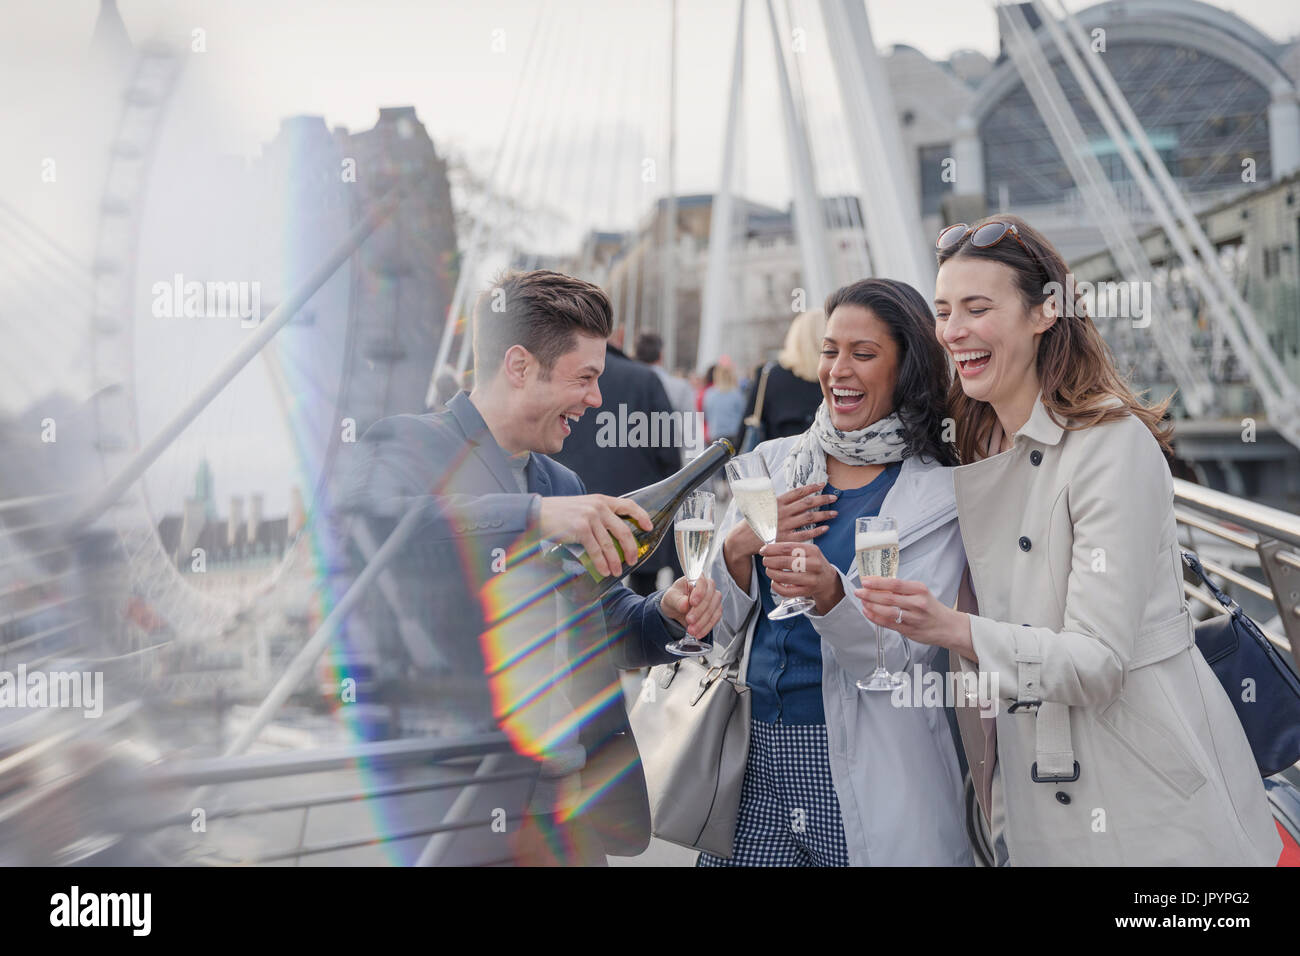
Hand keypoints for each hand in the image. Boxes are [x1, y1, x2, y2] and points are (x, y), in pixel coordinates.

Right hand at [537, 495, 651, 577]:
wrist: (537, 513)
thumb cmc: (559, 514)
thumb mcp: (583, 507)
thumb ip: (599, 516)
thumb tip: (614, 535)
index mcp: (601, 500)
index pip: (629, 505)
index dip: (641, 516)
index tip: (649, 526)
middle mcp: (598, 507)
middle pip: (623, 530)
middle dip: (630, 548)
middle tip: (632, 560)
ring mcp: (590, 517)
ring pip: (609, 544)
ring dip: (614, 560)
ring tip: (617, 571)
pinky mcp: (581, 528)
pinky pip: (596, 549)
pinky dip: (602, 562)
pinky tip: (604, 570)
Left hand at [660, 576, 722, 638]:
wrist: (675, 610)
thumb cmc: (674, 598)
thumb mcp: (670, 598)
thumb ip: (677, 600)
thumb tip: (684, 604)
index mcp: (696, 578)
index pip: (702, 581)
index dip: (699, 592)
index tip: (692, 602)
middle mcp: (708, 587)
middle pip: (709, 597)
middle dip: (699, 611)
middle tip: (689, 620)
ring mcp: (714, 599)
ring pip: (714, 609)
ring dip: (703, 622)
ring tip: (691, 630)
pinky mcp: (716, 611)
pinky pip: (715, 619)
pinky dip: (706, 627)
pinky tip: (698, 633)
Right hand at [723, 483, 836, 561]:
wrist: (743, 538)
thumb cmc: (755, 521)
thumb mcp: (762, 505)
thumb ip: (777, 500)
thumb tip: (790, 493)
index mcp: (777, 502)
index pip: (798, 492)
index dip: (812, 487)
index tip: (823, 484)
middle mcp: (782, 512)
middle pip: (807, 503)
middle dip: (822, 499)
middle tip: (834, 498)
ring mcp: (784, 525)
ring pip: (808, 518)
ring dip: (823, 515)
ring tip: (834, 513)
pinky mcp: (786, 538)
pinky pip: (805, 534)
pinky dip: (817, 530)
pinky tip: (826, 528)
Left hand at [759, 540, 842, 614]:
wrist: (827, 579)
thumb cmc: (812, 562)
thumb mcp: (807, 551)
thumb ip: (790, 548)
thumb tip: (767, 549)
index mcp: (812, 550)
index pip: (788, 548)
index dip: (772, 549)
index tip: (763, 550)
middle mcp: (814, 564)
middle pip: (786, 562)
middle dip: (770, 561)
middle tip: (765, 561)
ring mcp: (811, 579)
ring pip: (785, 577)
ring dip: (772, 573)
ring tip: (769, 570)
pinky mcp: (807, 591)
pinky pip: (787, 591)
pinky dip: (777, 587)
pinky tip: (774, 582)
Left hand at [854, 577, 972, 656]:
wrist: (948, 627)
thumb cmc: (932, 608)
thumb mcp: (921, 592)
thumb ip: (902, 590)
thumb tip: (878, 584)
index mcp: (920, 590)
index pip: (895, 584)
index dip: (878, 582)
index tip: (866, 581)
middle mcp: (917, 603)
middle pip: (889, 598)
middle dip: (870, 594)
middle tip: (859, 591)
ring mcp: (914, 618)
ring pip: (887, 612)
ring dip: (871, 607)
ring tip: (862, 602)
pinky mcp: (910, 631)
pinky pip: (889, 624)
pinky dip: (876, 618)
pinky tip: (868, 613)